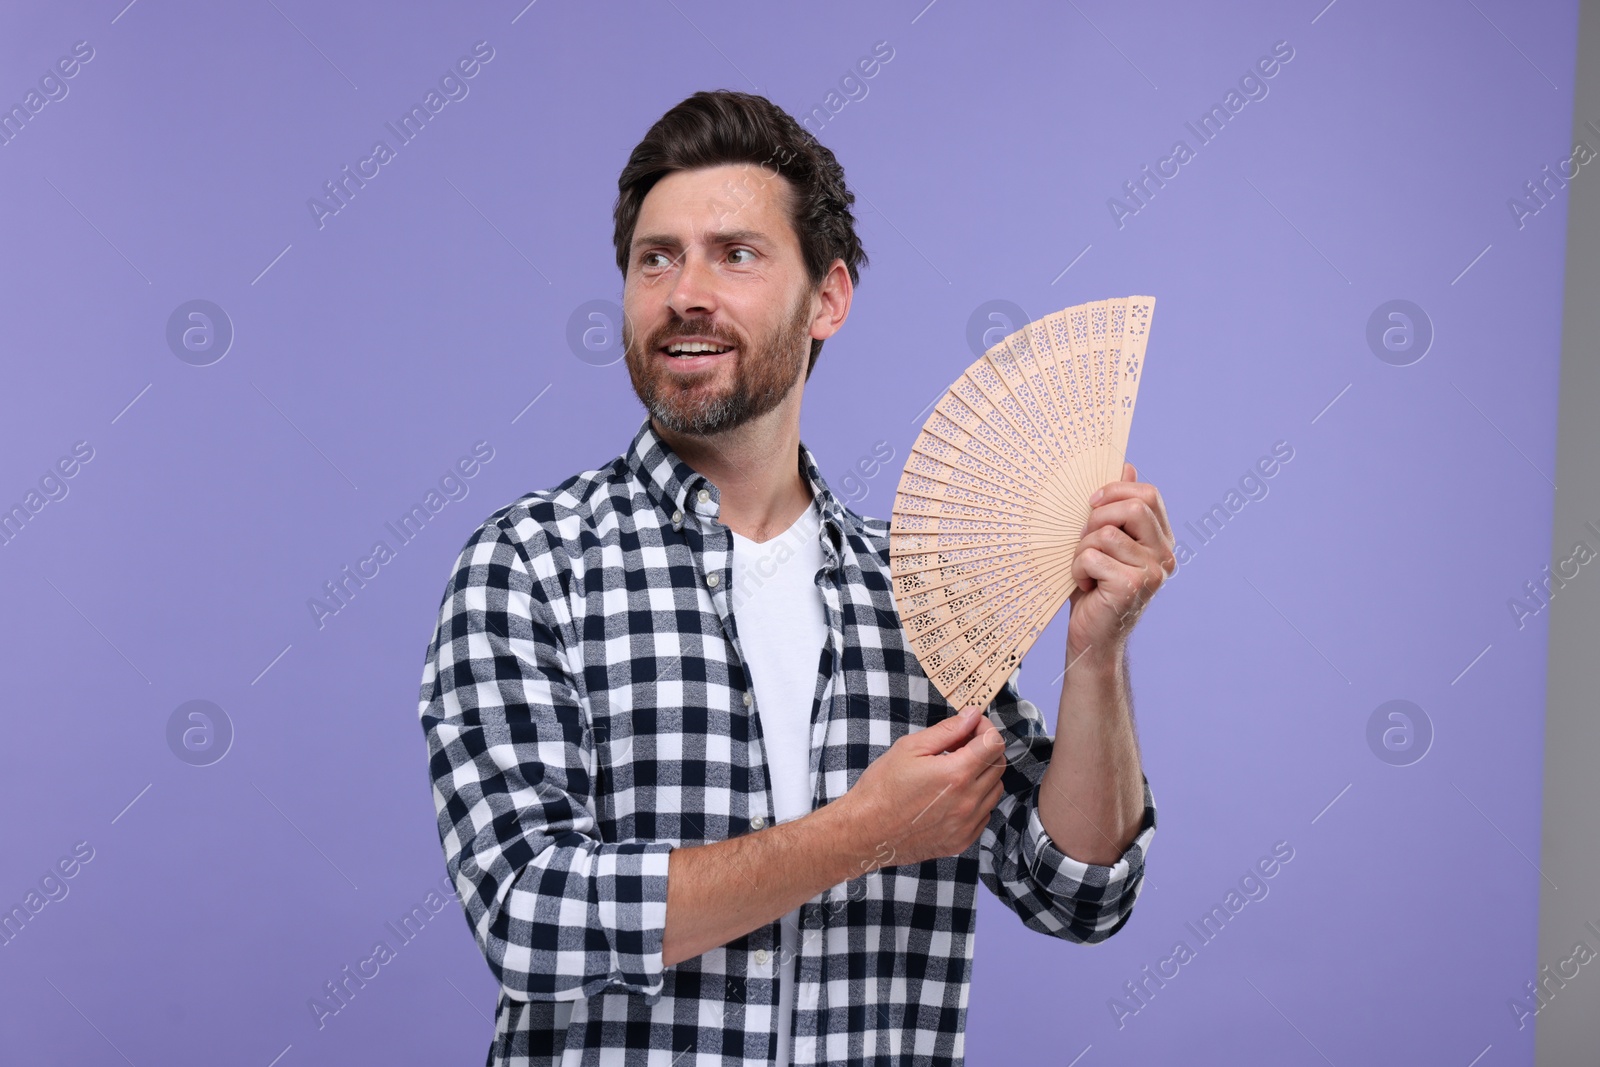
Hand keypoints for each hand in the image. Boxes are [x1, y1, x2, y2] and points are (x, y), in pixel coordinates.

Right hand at [837, 706, 1007, 869]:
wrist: (865, 831)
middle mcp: (967, 801)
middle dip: (984, 750)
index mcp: (956, 774)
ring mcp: (967, 824)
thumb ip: (947, 730)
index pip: (994, 744)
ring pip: (995, 790)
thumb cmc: (882, 788)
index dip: (985, 729)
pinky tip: (953, 795)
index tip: (972, 728)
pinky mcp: (963, 840)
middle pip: (998, 765)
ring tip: (955, 771)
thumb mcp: (910, 748)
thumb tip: (972, 716)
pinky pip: (984, 814)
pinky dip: (976, 800)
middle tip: (961, 746)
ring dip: (982, 775)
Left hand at [1067, 461, 1175, 662]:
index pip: (1148, 495)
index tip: (1091, 505)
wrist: (1092, 637)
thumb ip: (1117, 508)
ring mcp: (1152, 572)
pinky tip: (1084, 586)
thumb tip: (1127, 467)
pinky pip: (1093, 556)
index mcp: (1159, 540)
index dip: (1115, 491)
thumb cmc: (1094, 588)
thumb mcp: (1103, 542)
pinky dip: (1078, 569)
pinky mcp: (1133, 586)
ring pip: (1105, 533)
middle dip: (1097, 518)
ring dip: (1082, 549)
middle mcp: (1163, 555)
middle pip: (1133, 507)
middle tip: (1085, 542)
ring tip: (1085, 570)